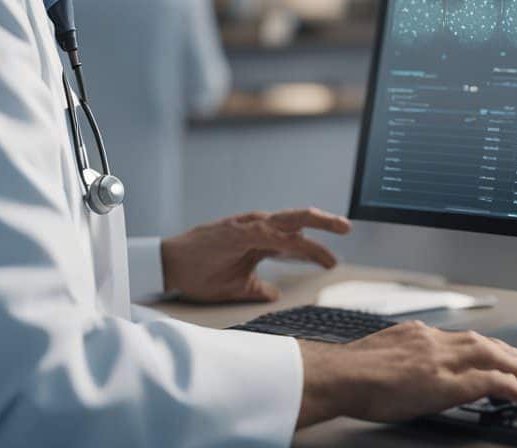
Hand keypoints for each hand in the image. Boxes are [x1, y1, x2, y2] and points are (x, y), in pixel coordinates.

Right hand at [161, 207, 350, 302]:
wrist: (169, 267)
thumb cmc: (200, 273)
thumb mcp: (237, 286)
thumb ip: (258, 288)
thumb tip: (275, 296)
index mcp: (258, 241)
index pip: (294, 241)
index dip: (314, 250)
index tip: (333, 262)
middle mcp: (257, 228)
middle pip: (297, 221)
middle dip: (324, 222)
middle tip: (347, 228)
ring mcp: (247, 226)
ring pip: (288, 220)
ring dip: (314, 222)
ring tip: (337, 226)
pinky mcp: (235, 230)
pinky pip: (267, 231)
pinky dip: (285, 235)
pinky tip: (301, 239)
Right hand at [295, 321, 516, 427]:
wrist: (339, 376)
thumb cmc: (350, 373)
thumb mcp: (382, 354)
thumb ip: (404, 355)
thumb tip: (411, 366)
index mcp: (420, 334)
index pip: (468, 340)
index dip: (494, 351)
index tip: (508, 361)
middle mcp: (436, 340)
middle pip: (490, 344)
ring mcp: (444, 358)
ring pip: (498, 356)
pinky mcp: (447, 380)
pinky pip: (494, 380)